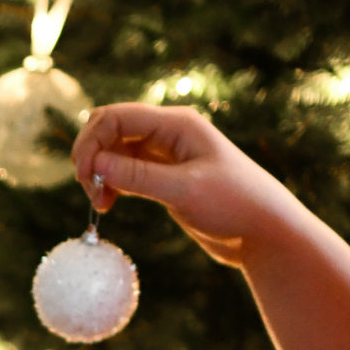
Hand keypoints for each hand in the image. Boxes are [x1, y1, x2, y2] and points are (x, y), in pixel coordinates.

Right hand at [71, 103, 301, 270]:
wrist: (265, 231)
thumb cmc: (234, 204)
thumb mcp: (184, 190)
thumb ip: (137, 176)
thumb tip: (94, 164)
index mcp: (177, 124)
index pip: (116, 117)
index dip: (92, 142)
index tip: (85, 177)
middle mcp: (169, 133)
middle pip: (112, 130)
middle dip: (93, 156)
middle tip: (89, 190)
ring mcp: (166, 156)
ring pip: (116, 153)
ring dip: (100, 174)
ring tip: (101, 204)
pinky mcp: (165, 178)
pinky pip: (126, 173)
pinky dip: (112, 185)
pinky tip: (109, 205)